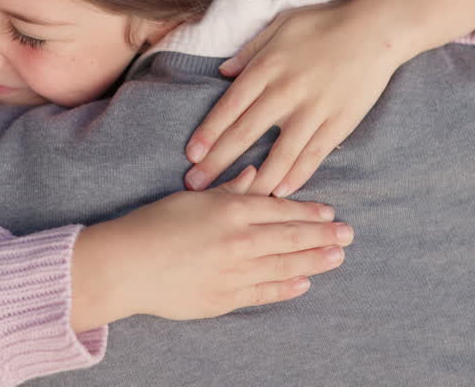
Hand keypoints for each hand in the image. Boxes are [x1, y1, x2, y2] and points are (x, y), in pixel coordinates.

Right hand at [71, 166, 352, 329]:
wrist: (126, 265)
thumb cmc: (153, 225)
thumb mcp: (193, 198)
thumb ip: (229, 189)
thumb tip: (255, 175)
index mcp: (232, 210)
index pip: (281, 210)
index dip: (309, 212)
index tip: (330, 213)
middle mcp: (240, 240)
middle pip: (292, 237)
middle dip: (323, 236)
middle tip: (348, 235)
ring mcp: (236, 272)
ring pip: (285, 266)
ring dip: (314, 261)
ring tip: (336, 258)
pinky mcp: (225, 298)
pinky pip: (264, 292)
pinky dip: (286, 288)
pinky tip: (303, 284)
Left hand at [183, 0, 474, 197]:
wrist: (376, 29)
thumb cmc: (324, 23)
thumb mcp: (280, 25)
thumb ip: (250, 51)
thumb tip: (223, 72)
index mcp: (267, 67)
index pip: (229, 106)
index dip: (208, 133)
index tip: (191, 155)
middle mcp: (285, 91)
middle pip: (245, 133)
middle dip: (217, 162)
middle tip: (195, 184)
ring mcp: (313, 109)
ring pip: (278, 153)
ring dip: (255, 179)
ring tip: (235, 199)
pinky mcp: (338, 122)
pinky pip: (313, 155)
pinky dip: (296, 175)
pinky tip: (281, 192)